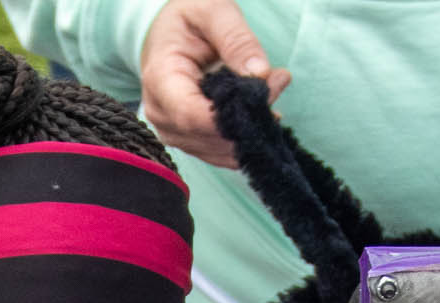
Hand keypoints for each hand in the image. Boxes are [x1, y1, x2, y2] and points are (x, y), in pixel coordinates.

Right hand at [138, 0, 284, 168]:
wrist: (168, 34)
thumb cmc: (187, 19)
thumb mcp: (212, 11)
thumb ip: (236, 39)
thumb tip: (260, 74)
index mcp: (160, 80)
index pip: (192, 115)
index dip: (232, 115)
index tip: (268, 92)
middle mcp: (160, 113)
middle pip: (210, 134)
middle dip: (250, 116)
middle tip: (279, 80)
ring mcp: (172, 131)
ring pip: (219, 148)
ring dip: (252, 126)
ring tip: (273, 87)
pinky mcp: (187, 140)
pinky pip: (220, 151)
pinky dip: (245, 135)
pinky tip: (261, 110)